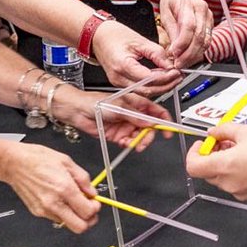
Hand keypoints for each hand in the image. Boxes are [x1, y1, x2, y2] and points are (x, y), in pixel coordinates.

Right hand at [0, 142, 101, 233]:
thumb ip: (83, 179)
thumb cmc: (37, 159)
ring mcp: (44, 210)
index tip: (94, 203)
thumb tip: (92, 192)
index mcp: (64, 189)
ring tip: (72, 201)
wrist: (13, 163)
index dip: (95, 209)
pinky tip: (60, 199)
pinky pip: (56, 218)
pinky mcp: (37, 212)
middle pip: (79, 227)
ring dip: (74, 216)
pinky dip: (62, 212)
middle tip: (88, 209)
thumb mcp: (67, 161)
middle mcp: (54, 203)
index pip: (88, 212)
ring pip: (67, 224)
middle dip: (88, 221)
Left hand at [49, 85, 171, 146]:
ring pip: (140, 137)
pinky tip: (123, 142)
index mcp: (137, 103)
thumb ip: (135, 116)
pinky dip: (128, 144)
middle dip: (149, 136)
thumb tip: (150, 123)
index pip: (157, 112)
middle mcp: (134, 115)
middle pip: (150, 128)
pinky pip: (129, 142)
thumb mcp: (119, 107)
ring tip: (132, 143)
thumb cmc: (96, 102)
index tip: (168, 131)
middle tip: (144, 141)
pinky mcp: (119, 135)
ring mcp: (127, 125)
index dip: (164, 121)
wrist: (78, 112)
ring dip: (138, 141)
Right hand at [89, 20, 180, 90]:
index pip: (149, 79)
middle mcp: (119, 78)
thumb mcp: (140, 40)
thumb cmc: (114, 35)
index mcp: (123, 65)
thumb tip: (171, 65)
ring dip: (161, 86)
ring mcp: (118, 83)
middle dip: (166, 85)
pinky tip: (161, 78)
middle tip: (178, 76)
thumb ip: (157, 54)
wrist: (97, 36)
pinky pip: (139, 88)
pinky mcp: (120, 83)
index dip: (166, 78)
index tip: (177, 72)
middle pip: (148, 90)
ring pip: (145, 92)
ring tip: (173, 77)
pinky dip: (152, 85)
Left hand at [158, 0, 213, 68]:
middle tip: (178, 64)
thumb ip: (171, 32)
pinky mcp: (211, 25)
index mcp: (189, 3)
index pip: (189, 26)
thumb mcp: (165, 15)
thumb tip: (173, 51)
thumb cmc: (171, 2)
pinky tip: (189, 58)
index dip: (182, 42)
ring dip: (194, 55)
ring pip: (205, 41)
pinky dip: (198, 52)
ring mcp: (209, 17)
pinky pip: (207, 41)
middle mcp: (202, 9)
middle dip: (188, 53)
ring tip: (182, 63)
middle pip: (199, 36)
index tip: (174, 53)